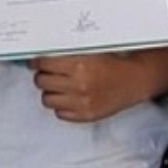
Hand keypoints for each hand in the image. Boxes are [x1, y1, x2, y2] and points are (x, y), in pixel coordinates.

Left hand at [29, 53, 146, 121]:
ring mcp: (81, 102)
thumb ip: (68, 54)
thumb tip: (42, 55)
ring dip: (50, 92)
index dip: (36, 62)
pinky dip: (61, 106)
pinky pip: (59, 113)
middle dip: (42, 75)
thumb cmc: (111, 63)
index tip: (34, 62)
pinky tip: (69, 97)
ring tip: (59, 86)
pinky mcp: (84, 116)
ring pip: (47, 99)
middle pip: (41, 81)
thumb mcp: (90, 51)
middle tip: (47, 73)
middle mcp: (78, 84)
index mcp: (79, 64)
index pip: (44, 63)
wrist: (132, 81)